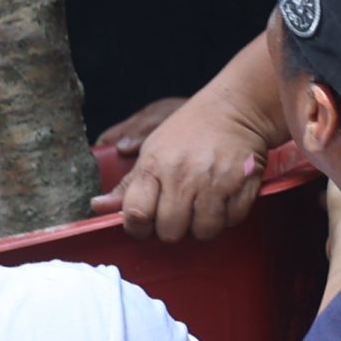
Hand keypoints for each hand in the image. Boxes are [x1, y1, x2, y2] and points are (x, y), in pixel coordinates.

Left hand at [100, 98, 272, 244]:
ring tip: (203, 207)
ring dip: (203, 226)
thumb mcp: (152, 151)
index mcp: (155, 166)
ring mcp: (215, 181)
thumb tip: (97, 208)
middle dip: (173, 229)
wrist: (233, 109)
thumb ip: (127, 185)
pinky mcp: (243, 184)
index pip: (136, 215)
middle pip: (170, 232)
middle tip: (179, 213)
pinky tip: (224, 199)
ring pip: (203, 232)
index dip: (138, 228)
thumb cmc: (187, 131)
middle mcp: (183, 176)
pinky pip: (233, 221)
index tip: (146, 223)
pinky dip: (230, 216)